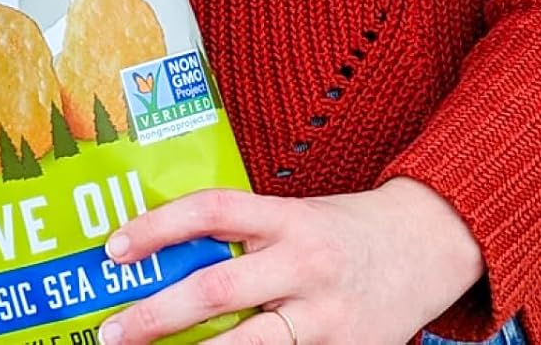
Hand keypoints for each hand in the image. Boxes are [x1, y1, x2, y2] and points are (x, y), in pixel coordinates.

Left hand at [97, 179, 484, 344]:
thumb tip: (168, 259)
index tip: (114, 247)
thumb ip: (247, 235)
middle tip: (111, 331)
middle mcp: (304, 262)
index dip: (159, 226)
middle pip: (216, 287)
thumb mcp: (298, 215)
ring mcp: (326, 315)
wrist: (429, 245)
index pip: (213, 210)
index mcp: (288, 216)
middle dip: (156, 314)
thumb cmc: (345, 230)